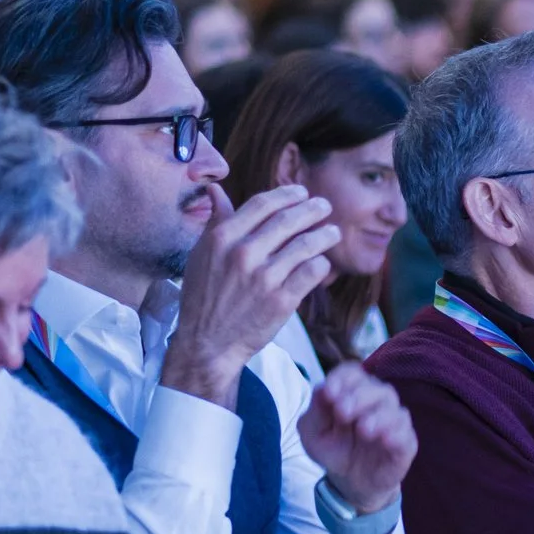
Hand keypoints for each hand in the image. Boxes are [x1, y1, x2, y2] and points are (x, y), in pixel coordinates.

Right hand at [163, 186, 339, 409]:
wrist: (208, 343)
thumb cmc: (204, 297)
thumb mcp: (201, 255)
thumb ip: (215, 221)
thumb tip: (216, 190)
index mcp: (222, 238)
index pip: (263, 204)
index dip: (287, 195)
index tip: (301, 193)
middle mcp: (244, 253)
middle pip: (289, 220)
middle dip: (313, 209)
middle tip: (325, 206)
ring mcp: (264, 277)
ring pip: (307, 244)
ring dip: (325, 234)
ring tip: (333, 232)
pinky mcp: (282, 300)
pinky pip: (313, 272)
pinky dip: (322, 264)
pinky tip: (323, 262)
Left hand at [297, 364, 415, 515]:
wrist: (351, 482)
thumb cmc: (334, 450)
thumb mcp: (313, 433)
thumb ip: (315, 411)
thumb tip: (323, 389)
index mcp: (352, 393)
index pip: (353, 373)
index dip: (342, 378)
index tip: (329, 392)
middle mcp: (376, 402)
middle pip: (375, 387)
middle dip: (358, 396)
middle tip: (342, 412)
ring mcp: (393, 421)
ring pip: (393, 407)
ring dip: (378, 415)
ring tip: (364, 429)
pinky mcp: (405, 443)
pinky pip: (406, 433)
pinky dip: (396, 434)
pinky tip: (384, 440)